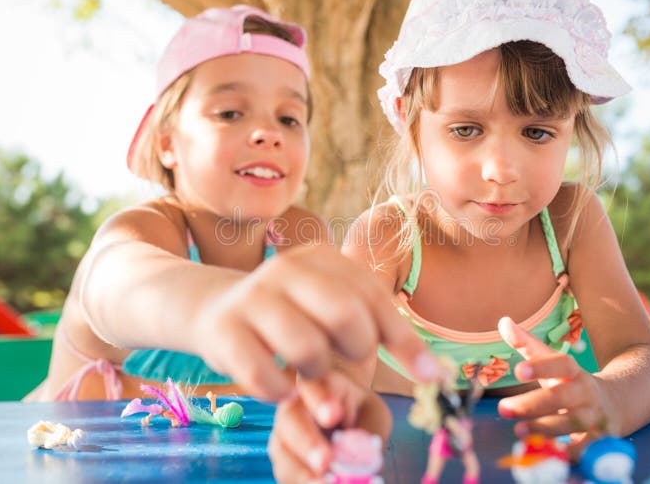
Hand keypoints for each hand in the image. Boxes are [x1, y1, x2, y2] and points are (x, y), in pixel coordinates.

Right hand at [191, 244, 439, 399]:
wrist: (215, 311)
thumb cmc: (293, 317)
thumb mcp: (333, 312)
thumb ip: (377, 333)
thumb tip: (434, 374)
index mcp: (320, 257)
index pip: (373, 296)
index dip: (405, 340)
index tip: (430, 376)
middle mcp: (286, 269)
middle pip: (344, 314)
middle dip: (357, 349)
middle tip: (348, 359)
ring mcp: (252, 298)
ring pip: (306, 348)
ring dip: (317, 373)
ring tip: (310, 371)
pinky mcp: (224, 332)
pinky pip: (266, 376)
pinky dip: (282, 391)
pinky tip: (284, 386)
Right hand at [268, 370, 390, 482]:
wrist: (347, 417)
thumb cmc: (360, 410)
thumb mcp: (374, 414)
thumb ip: (368, 431)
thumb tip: (360, 459)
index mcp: (319, 382)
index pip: (313, 385)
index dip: (320, 400)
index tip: (334, 416)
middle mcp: (294, 403)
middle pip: (290, 418)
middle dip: (307, 442)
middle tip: (325, 462)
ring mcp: (283, 430)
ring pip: (281, 448)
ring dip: (300, 470)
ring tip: (325, 483)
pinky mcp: (282, 457)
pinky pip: (284, 471)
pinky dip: (301, 482)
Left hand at [496, 317, 615, 451]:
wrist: (618, 404)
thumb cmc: (571, 382)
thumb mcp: (553, 363)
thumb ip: (528, 344)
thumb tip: (503, 321)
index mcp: (573, 372)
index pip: (560, 364)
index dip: (541, 366)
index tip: (518, 370)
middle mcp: (584, 394)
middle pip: (560, 397)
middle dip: (532, 403)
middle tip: (503, 408)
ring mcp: (593, 419)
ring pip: (570, 424)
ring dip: (544, 429)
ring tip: (518, 431)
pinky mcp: (597, 442)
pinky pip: (582, 450)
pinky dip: (567, 453)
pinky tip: (546, 454)